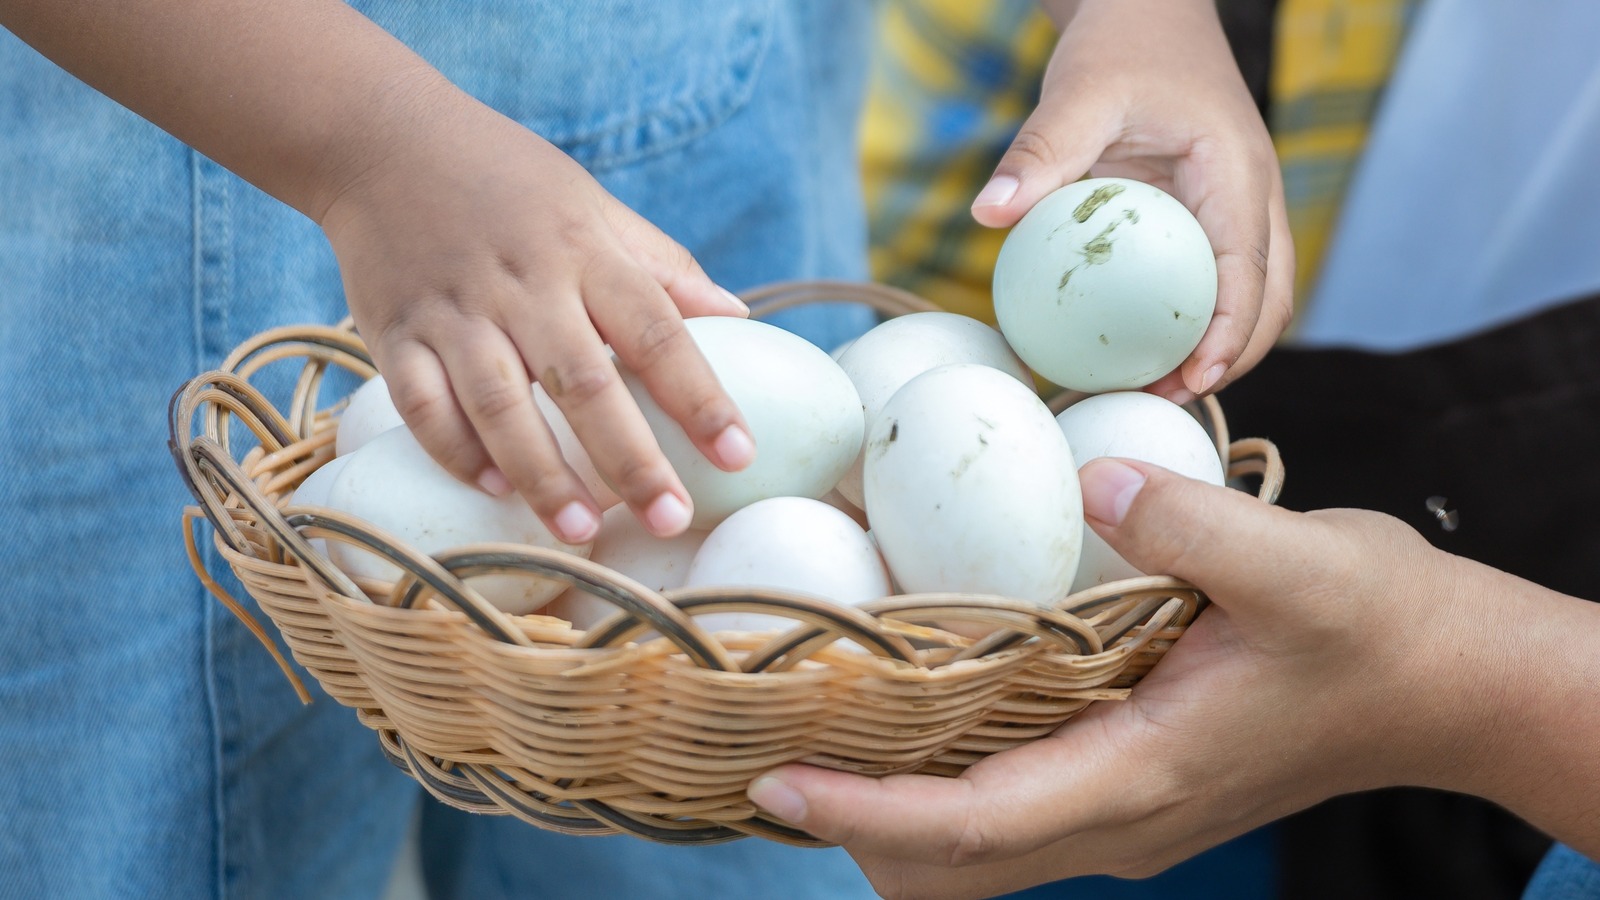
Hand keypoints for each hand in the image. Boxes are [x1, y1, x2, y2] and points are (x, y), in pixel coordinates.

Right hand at [319, 85, 754, 542]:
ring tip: (582, 531)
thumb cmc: (509, 181)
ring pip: (499, 405)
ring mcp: (454, 311)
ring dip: (542, 473)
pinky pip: (421, 404)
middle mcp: (523, 285)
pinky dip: (456, 451)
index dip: (701, 398)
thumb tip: (740, 317)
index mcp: (585, 253)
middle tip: (667, 520)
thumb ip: (664, 267)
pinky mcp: (392, 332)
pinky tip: (494, 491)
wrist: (382, 140)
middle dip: (629, 459)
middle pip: (584, 382)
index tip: (738, 456)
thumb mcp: (595, 207)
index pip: (657, 332)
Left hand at [749, 460, 1555, 898]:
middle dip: (850, 827)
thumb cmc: (1381, 627)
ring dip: (883, 814)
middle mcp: (1118, 817)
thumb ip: (1192, 524)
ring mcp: (1121, 812)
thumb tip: (1094, 475)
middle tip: (756, 753)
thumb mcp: (1300, 562)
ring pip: (969, 853)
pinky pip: (1002, 813)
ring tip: (801, 737)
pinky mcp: (1126, 785)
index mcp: (1142, 777)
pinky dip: (932, 789)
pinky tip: (900, 713)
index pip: (973, 826)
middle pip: (949, 865)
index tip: (777, 781)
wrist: (1447, 682)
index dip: (868, 813)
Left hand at [973, 0, 1293, 401]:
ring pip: (1252, 297)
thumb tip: (987, 214)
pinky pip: (1211, 281)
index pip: (1252, 272)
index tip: (1194, 381)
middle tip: (1161, 402)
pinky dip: (1187, 320)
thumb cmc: (1121, 43)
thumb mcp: (1077, 90)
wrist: (1147, 11)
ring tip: (1147, 390)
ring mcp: (1237, 210)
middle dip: (1231, 360)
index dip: (1232, 335)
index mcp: (1236, 173)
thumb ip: (1039, 152)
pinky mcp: (1211, 217)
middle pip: (1270, 300)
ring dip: (1214, 348)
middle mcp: (1252, 197)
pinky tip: (1130, 346)